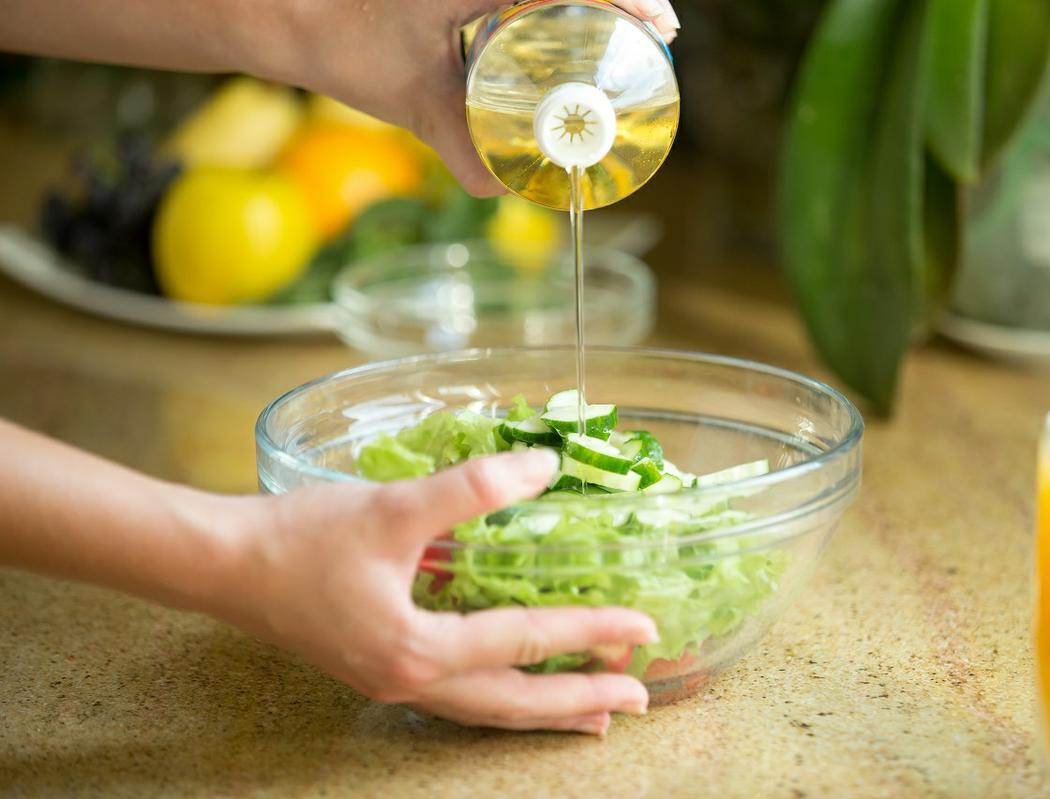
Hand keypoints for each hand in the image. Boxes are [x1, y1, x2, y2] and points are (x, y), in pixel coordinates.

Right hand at [216, 449, 657, 734]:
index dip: (590, 631)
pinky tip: (511, 683)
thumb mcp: (392, 509)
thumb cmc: (300, 539)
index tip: (644, 628)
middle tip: (639, 696)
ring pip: (487, 711)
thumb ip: (472, 489)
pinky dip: (500, 697)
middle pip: (514, 703)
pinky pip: (459, 697)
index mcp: (420, 649)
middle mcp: (412, 681)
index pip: (525, 642)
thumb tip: (544, 467)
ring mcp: (393, 683)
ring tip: (594, 716)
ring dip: (544, 710)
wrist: (222, 565)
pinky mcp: (379, 669)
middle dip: (581, 701)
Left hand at [278, 0, 680, 195]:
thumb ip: (460, 148)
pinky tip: (568, 32)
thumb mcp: (412, 99)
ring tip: (626, 34)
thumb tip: (501, 190)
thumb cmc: (344, 41)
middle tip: (652, 36)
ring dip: (593, 2)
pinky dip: (555, 5)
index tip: (662, 27)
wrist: (288, 12)